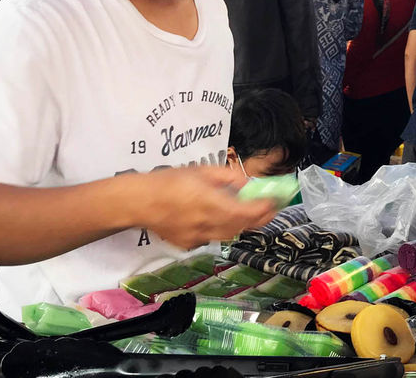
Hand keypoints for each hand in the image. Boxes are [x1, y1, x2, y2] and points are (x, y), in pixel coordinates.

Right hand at [134, 165, 275, 248]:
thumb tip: (246, 184)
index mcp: (209, 202)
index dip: (263, 209)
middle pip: (241, 226)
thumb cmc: (168, 181)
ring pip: (229, 234)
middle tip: (272, 208)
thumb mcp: (200, 171)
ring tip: (253, 213)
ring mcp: (197, 237)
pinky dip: (223, 228)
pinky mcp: (189, 244)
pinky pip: (213, 237)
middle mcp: (206, 223)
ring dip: (243, 224)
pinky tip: (221, 218)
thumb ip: (226, 177)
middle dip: (260, 218)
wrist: (139, 202)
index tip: (276, 202)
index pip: (245, 211)